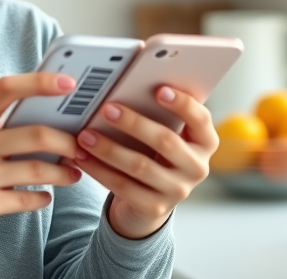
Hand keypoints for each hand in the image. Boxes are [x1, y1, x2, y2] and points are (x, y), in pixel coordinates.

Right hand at [0, 73, 82, 260]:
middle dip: (68, 142)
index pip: (6, 88)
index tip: (69, 84)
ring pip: (38, 170)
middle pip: (36, 133)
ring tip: (74, 174)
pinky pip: (27, 200)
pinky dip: (43, 199)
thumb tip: (39, 119)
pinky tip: (45, 197)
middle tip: (81, 147)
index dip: (41, 82)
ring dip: (63, 173)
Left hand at [69, 86, 217, 238]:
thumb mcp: (164, 133)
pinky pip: (122, 186)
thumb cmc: (155, 153)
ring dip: (109, 148)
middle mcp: (197, 167)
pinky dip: (99, 170)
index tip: (159, 89)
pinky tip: (82, 157)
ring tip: (85, 134)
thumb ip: (157, 112)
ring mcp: (177, 191)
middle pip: (166, 142)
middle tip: (106, 108)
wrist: (150, 199)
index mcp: (205, 142)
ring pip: (140, 166)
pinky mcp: (154, 208)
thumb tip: (130, 78)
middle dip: (134, 123)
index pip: (201, 120)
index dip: (182, 104)